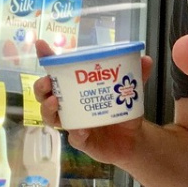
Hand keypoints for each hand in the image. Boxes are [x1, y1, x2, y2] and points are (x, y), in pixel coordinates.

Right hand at [34, 39, 153, 165]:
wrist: (132, 138)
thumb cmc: (122, 110)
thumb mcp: (131, 90)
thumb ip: (137, 75)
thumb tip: (146, 59)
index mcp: (76, 88)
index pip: (57, 71)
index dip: (46, 59)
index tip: (41, 45)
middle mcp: (70, 105)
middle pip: (45, 95)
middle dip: (41, 87)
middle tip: (48, 82)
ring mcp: (73, 123)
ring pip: (51, 117)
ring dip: (48, 109)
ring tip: (54, 102)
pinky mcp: (82, 141)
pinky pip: (74, 138)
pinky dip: (75, 133)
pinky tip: (80, 130)